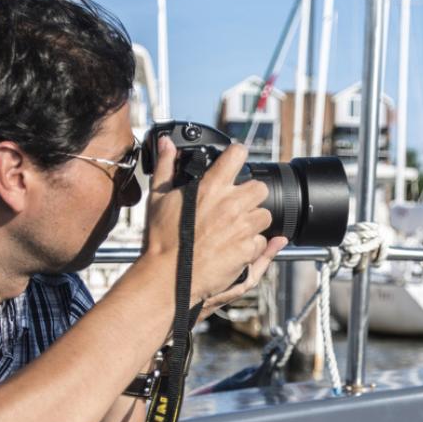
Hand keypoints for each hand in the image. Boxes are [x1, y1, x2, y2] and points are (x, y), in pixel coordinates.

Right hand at [138, 136, 286, 305]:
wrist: (168, 277)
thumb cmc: (161, 239)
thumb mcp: (158, 198)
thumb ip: (166, 167)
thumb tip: (166, 144)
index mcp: (212, 187)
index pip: (238, 154)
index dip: (238, 156)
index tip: (236, 161)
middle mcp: (232, 204)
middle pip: (260, 188)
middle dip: (251, 195)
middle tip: (237, 204)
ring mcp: (242, 228)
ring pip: (265, 216)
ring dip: (254, 221)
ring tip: (235, 229)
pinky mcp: (247, 250)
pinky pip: (260, 242)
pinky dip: (251, 245)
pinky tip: (234, 248)